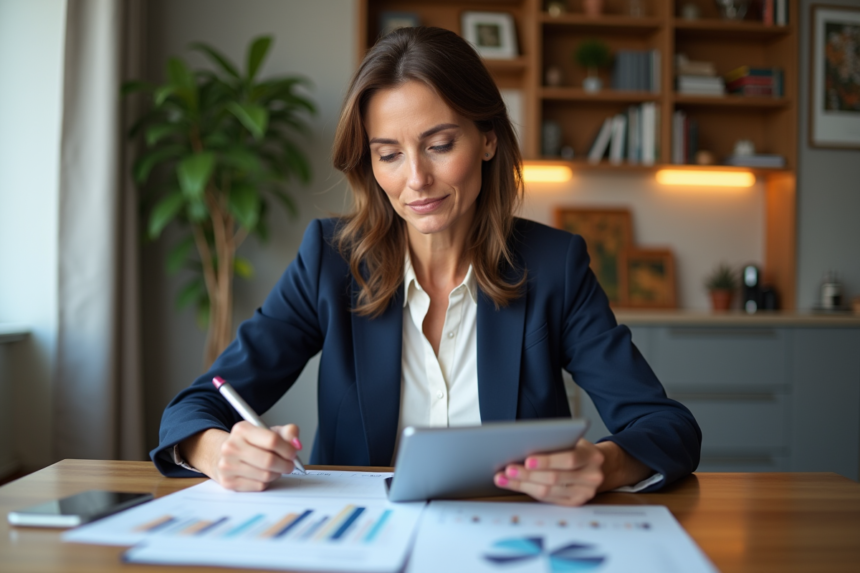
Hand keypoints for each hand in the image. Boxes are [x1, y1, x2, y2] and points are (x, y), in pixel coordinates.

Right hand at [180, 423, 302, 491]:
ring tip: (275, 468)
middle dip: (285, 465)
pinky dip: (266, 482)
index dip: (288, 449)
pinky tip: (263, 475)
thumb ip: (287, 433)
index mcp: (242, 429)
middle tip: (289, 465)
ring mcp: (227, 465)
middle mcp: (231, 446)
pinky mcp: (228, 482)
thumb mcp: (269, 432)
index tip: (293, 453)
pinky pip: (258, 486)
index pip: (272, 440)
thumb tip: (296, 443)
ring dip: (276, 474)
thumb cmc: (252, 443)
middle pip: (269, 460)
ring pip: (265, 475)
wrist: (225, 455)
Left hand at [493, 438, 603, 505]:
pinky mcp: (575, 502)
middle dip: (528, 474)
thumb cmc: (576, 448)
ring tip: (504, 478)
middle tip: (508, 469)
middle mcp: (591, 477)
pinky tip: (515, 484)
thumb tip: (522, 448)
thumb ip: (554, 444)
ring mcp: (584, 492)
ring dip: (522, 484)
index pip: (569, 459)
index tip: (527, 461)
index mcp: (591, 456)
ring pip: (548, 491)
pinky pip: (548, 499)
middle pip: (554, 478)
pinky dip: (529, 491)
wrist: (596, 465)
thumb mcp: (571, 441)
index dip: (547, 461)